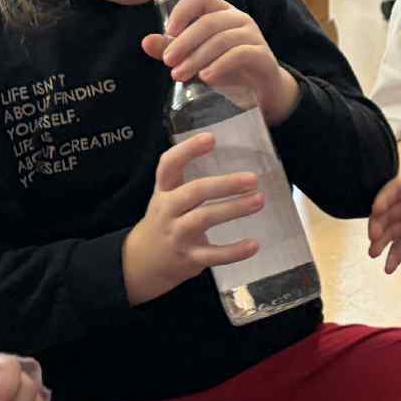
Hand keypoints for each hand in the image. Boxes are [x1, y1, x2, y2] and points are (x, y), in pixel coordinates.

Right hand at [121, 134, 265, 303]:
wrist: (142, 263)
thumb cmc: (165, 221)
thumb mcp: (167, 197)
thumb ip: (189, 181)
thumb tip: (233, 159)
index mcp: (163, 191)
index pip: (169, 165)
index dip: (188, 150)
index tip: (211, 138)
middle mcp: (167, 210)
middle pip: (194, 192)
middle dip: (224, 184)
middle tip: (252, 179)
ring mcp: (177, 235)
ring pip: (204, 219)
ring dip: (233, 209)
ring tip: (259, 200)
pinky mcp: (188, 258)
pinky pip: (213, 255)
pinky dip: (234, 251)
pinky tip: (254, 244)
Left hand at [144, 0, 298, 123]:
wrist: (262, 93)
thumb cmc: (227, 70)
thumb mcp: (196, 59)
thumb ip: (173, 49)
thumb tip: (146, 41)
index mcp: (221, 13)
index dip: (183, 10)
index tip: (168, 31)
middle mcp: (239, 19)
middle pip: (209, 21)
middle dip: (184, 42)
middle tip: (168, 61)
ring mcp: (254, 36)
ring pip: (222, 39)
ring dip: (197, 57)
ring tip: (180, 75)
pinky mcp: (263, 57)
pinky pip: (241, 54)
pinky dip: (221, 65)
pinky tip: (206, 77)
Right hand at [367, 160, 400, 274]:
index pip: (395, 190)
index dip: (384, 198)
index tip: (377, 208)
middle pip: (386, 213)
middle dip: (378, 224)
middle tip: (374, 236)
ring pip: (389, 232)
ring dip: (380, 243)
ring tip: (373, 254)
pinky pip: (400, 248)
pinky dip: (393, 258)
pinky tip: (388, 269)